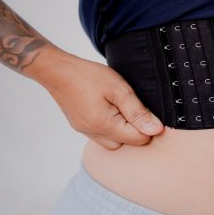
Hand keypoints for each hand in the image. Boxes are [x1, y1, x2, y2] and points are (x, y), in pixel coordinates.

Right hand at [30, 49, 163, 149]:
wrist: (57, 70)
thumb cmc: (88, 76)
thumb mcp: (119, 89)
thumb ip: (138, 112)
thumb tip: (156, 130)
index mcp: (105, 126)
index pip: (139, 140)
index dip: (148, 126)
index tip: (147, 108)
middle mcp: (94, 134)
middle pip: (126, 144)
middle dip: (135, 129)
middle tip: (133, 105)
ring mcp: (84, 131)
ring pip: (113, 141)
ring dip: (122, 128)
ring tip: (121, 106)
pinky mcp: (80, 126)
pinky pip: (101, 134)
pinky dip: (110, 126)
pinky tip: (110, 108)